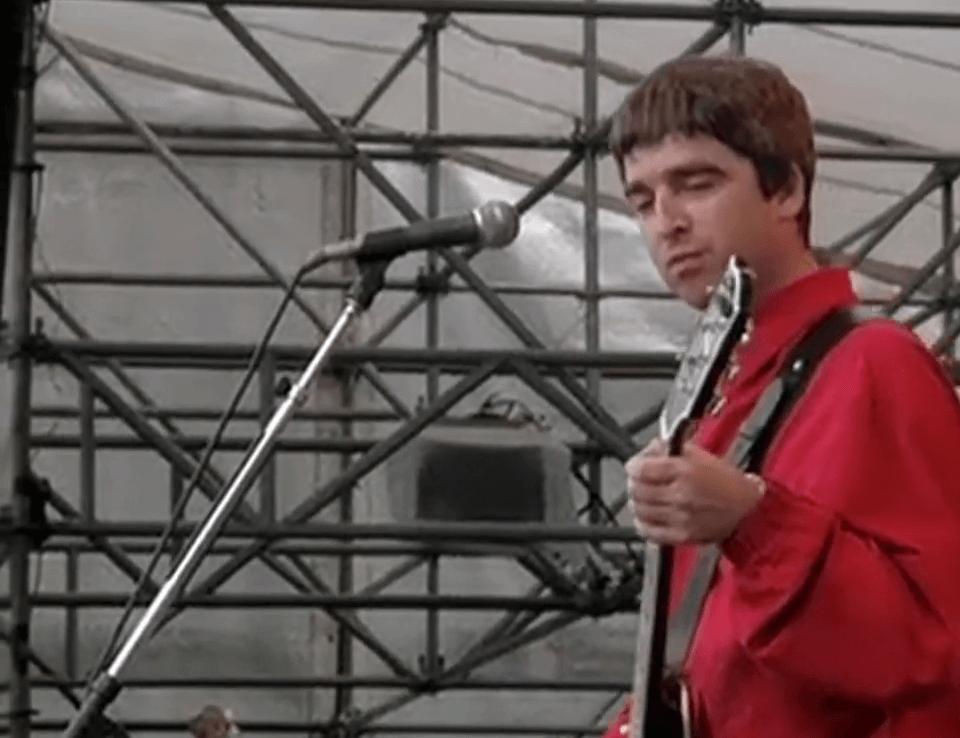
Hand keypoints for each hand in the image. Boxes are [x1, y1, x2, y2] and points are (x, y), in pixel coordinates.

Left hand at [625, 439, 764, 544]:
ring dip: (637, 501)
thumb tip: (650, 449)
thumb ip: (672, 449)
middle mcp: (681, 495)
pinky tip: (648, 515)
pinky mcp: (681, 536)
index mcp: (685, 471)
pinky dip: (642, 522)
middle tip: (638, 480)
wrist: (750, 510)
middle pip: (637, 489)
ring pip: (639, 510)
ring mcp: (680, 518)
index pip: (642, 469)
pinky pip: (648, 531)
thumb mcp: (701, 455)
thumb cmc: (728, 483)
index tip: (634, 465)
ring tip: (643, 496)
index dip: (633, 465)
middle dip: (634, 483)